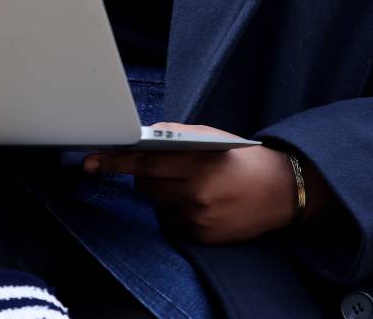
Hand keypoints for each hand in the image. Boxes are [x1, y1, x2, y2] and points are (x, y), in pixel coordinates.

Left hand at [82, 125, 298, 243]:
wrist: (282, 190)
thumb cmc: (242, 160)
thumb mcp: (212, 137)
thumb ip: (176, 135)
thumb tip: (144, 136)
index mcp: (196, 162)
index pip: (144, 162)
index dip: (114, 162)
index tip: (90, 161)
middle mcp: (195, 191)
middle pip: (147, 187)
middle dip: (148, 178)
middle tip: (169, 171)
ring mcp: (199, 217)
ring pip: (160, 206)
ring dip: (168, 196)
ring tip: (197, 187)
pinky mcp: (204, 236)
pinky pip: (175, 223)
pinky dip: (181, 213)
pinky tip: (205, 205)